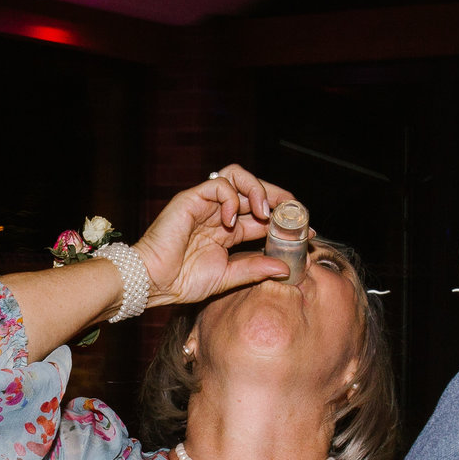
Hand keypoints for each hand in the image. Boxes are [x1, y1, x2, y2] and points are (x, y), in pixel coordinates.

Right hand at [135, 164, 291, 307]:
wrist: (153, 283)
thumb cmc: (182, 282)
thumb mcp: (228, 277)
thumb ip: (254, 270)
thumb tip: (284, 267)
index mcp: (227, 231)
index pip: (262, 216)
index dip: (284, 220)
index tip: (306, 231)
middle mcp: (218, 213)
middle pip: (254, 190)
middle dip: (278, 197)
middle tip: (294, 213)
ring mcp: (205, 204)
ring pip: (238, 176)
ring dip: (258, 190)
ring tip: (266, 214)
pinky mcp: (191, 199)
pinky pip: (219, 185)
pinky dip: (232, 198)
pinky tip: (232, 221)